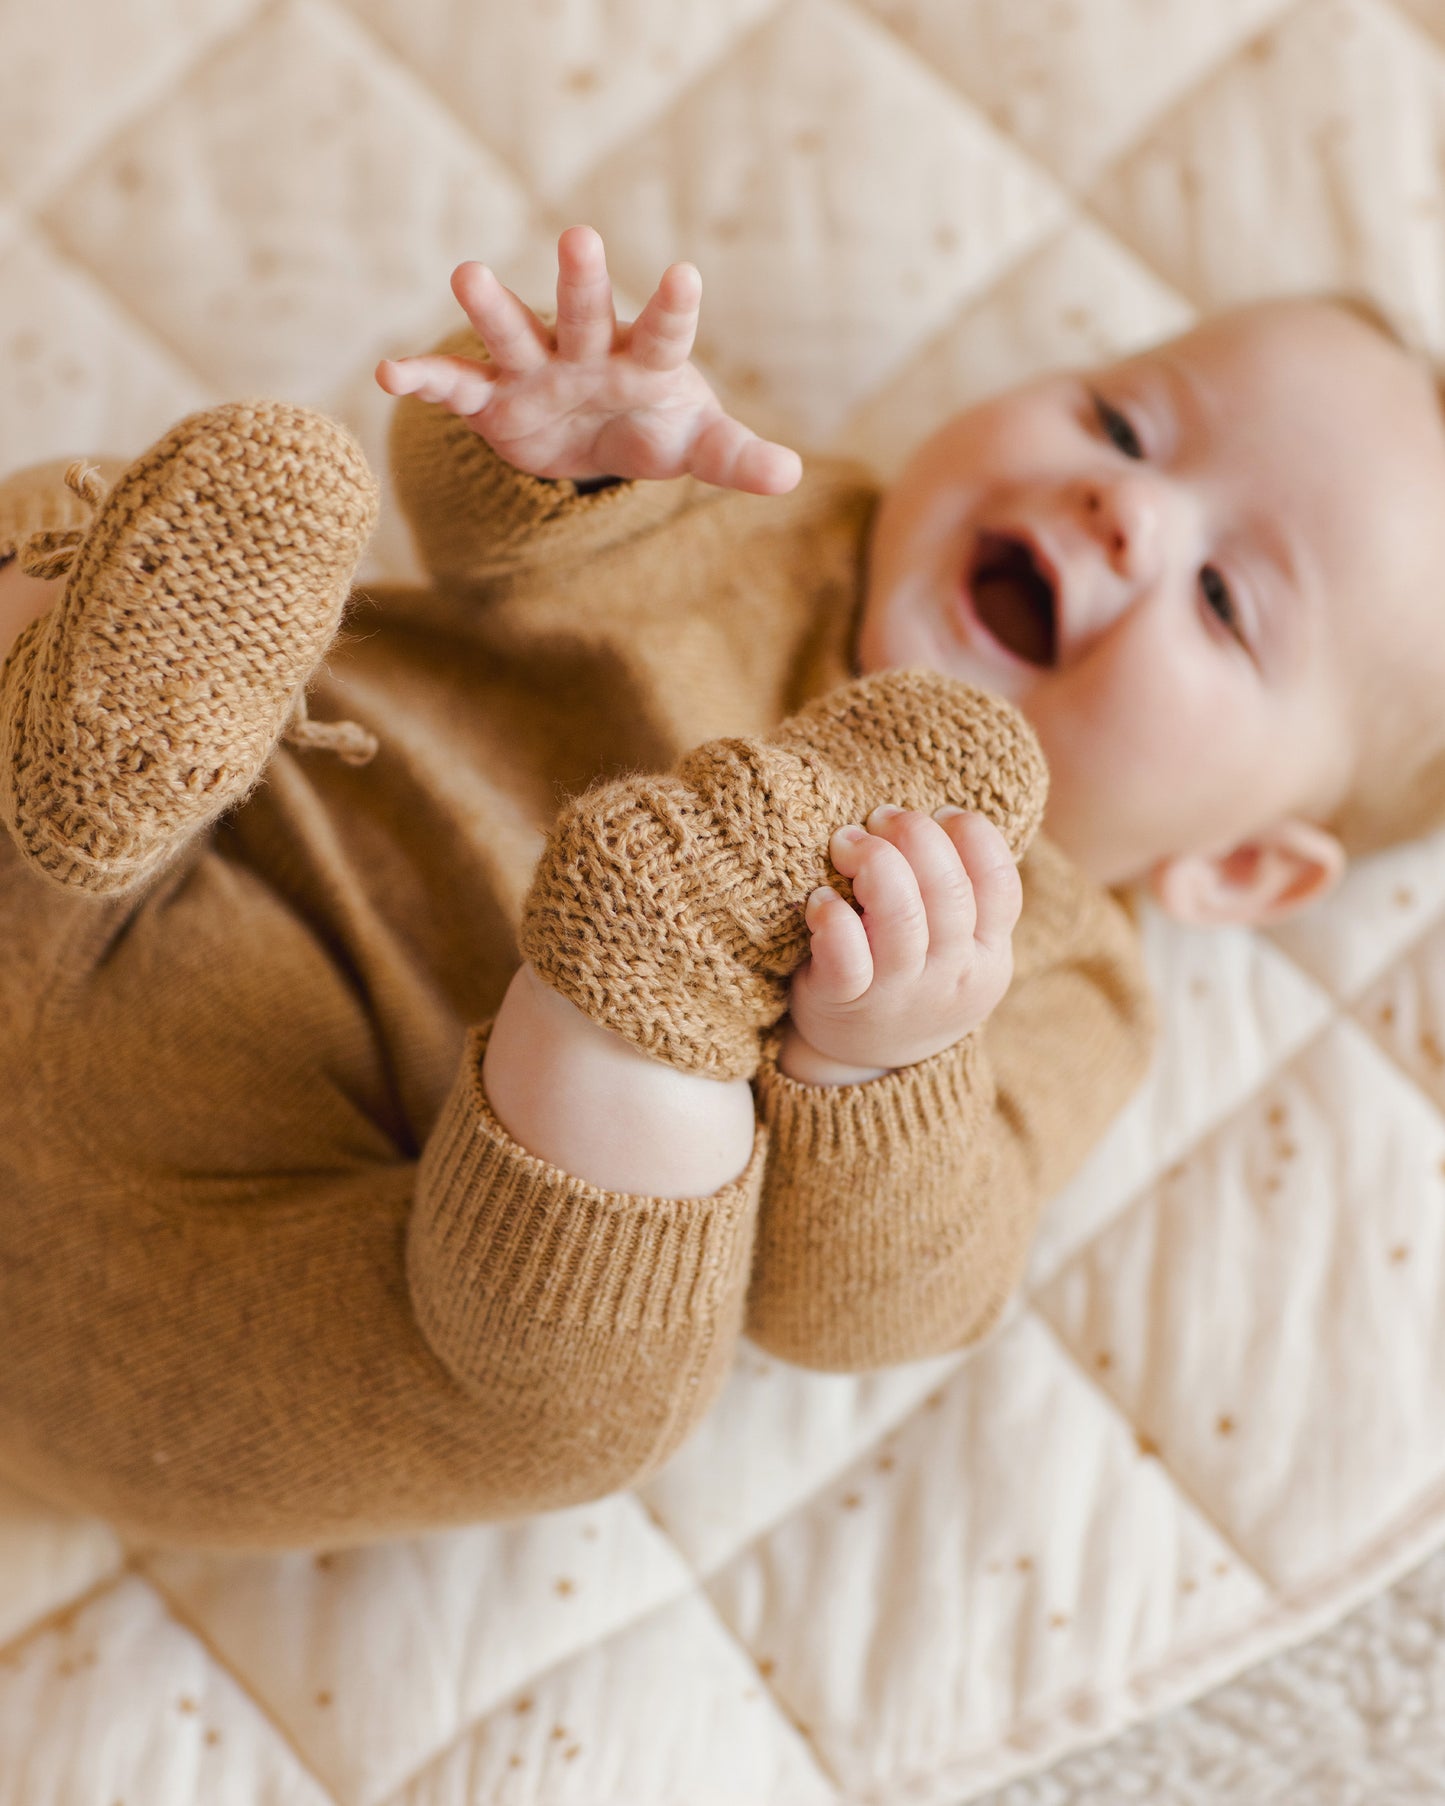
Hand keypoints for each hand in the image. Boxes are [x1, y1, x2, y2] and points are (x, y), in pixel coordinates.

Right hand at [375, 225, 802, 495]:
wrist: (599, 440)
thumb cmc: (657, 427)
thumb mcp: (699, 446)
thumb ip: (737, 456)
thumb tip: (791, 475)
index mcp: (644, 358)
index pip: (663, 330)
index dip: (673, 307)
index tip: (686, 276)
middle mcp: (586, 349)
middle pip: (584, 311)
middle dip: (582, 280)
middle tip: (583, 237)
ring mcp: (536, 369)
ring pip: (512, 332)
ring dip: (492, 307)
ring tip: (467, 274)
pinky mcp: (492, 399)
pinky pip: (454, 386)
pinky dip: (423, 378)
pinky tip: (389, 374)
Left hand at [784, 805, 1022, 1073]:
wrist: (869, 1063)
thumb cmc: (913, 980)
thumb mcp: (958, 949)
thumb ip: (961, 896)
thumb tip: (940, 815)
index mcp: (988, 954)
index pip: (1001, 884)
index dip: (973, 836)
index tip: (940, 812)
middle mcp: (951, 974)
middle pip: (949, 891)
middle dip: (915, 836)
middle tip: (881, 817)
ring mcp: (900, 993)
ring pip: (902, 918)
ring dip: (875, 863)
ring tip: (847, 843)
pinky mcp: (846, 1003)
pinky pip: (846, 958)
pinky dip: (832, 918)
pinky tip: (818, 899)